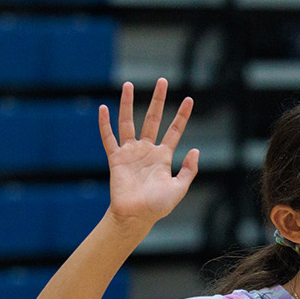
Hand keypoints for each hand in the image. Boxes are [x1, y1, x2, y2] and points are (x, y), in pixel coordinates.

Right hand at [102, 80, 198, 228]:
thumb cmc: (157, 207)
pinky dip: (105, 124)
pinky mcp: (116, 158)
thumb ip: (189, 170)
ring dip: (129, 104)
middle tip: (163, 81)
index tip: (189, 99)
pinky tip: (103, 108)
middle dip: (158, 100)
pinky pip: (109, 138)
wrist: (136, 217)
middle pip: (153, 119)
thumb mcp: (179, 189)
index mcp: (163, 156)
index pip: (174, 130)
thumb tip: (195, 150)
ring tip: (129, 85)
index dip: (182, 115)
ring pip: (128, 122)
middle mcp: (147, 150)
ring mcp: (130, 153)